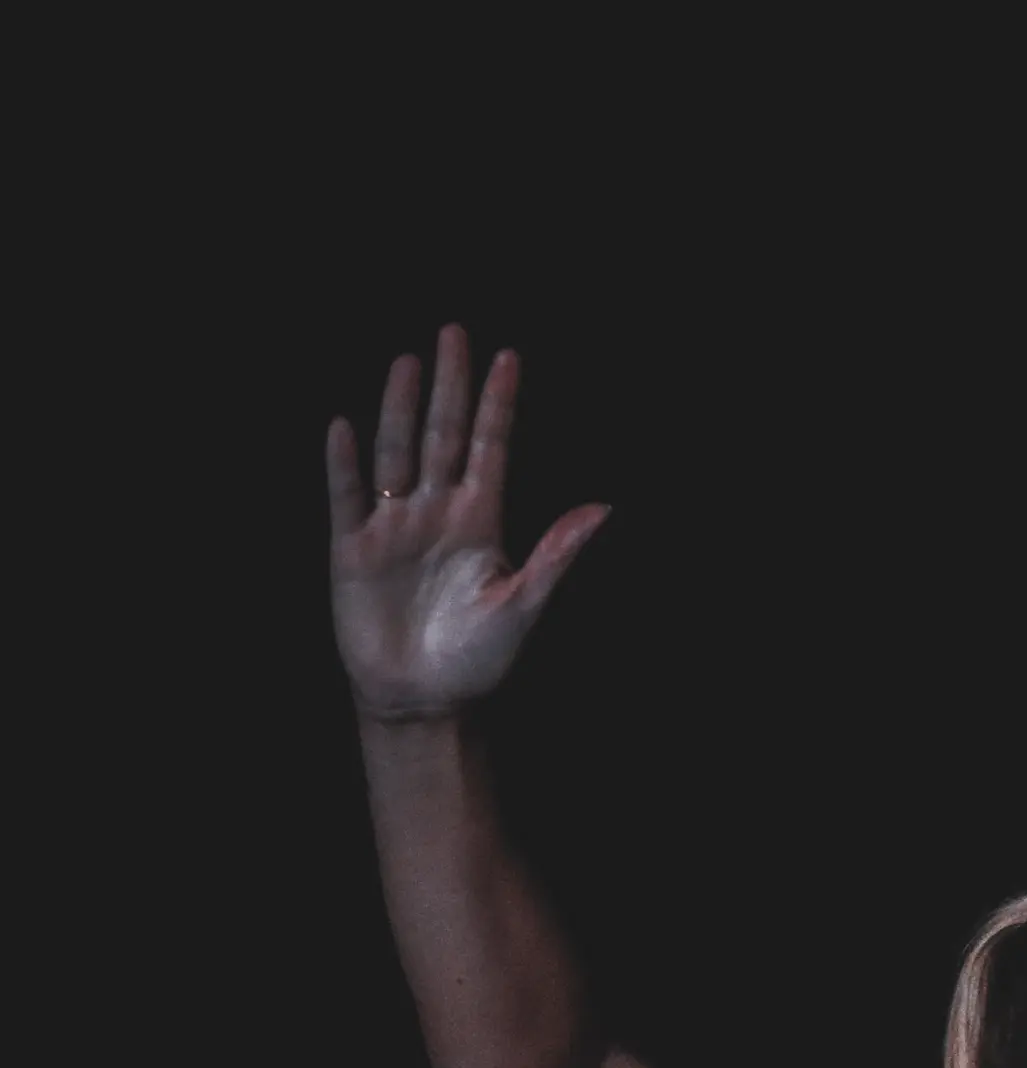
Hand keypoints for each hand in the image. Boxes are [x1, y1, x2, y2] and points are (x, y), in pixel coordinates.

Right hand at [327, 326, 610, 721]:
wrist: (424, 699)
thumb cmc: (478, 657)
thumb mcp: (525, 604)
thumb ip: (557, 554)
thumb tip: (604, 510)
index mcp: (481, 521)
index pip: (491, 448)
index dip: (499, 405)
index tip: (509, 357)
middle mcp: (437, 512)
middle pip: (444, 435)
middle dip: (451, 386)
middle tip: (454, 332)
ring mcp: (394, 526)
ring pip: (398, 453)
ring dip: (402, 409)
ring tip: (409, 362)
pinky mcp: (353, 549)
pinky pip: (347, 497)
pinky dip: (345, 465)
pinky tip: (344, 428)